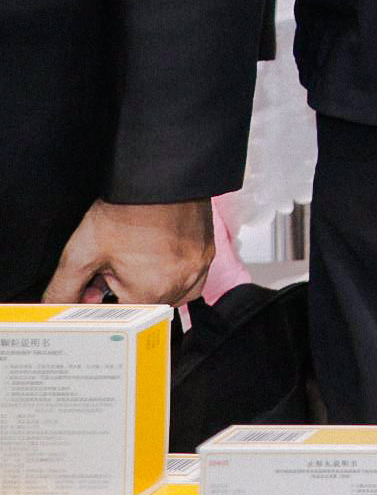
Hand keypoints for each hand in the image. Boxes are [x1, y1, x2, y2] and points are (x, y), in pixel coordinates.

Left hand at [40, 199, 213, 305]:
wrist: (159, 177)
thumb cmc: (126, 212)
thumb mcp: (82, 252)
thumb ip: (63, 289)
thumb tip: (52, 309)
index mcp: (151, 292)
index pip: (121, 317)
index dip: (101, 301)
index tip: (94, 282)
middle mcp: (181, 284)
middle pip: (147, 306)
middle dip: (125, 293)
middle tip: (112, 266)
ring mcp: (199, 268)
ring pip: (171, 295)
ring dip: (151, 286)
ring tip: (135, 260)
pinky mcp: (207, 252)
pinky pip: (191, 279)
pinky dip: (174, 275)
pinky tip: (158, 258)